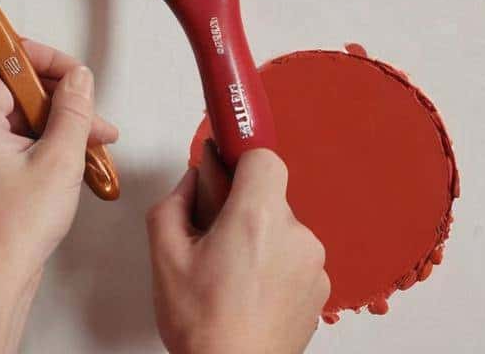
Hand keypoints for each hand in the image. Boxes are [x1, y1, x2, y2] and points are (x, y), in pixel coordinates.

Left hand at [0, 40, 118, 353]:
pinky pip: (2, 159)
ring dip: (51, 137)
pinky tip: (62, 176)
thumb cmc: (12, 232)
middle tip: (92, 124)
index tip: (72, 74)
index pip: (7, 70)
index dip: (44, 67)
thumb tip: (77, 80)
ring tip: (86, 157)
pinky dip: (33, 159)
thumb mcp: (59, 160)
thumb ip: (72, 111)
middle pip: (12, 104)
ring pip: (10, 134)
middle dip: (58, 111)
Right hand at [147, 146, 329, 353]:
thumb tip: (193, 181)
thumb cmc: (203, 327)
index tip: (226, 161)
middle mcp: (295, 235)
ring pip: (282, 229)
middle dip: (241, 208)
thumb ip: (176, 202)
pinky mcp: (320, 288)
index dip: (240, 158)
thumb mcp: (165, 256)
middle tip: (213, 240)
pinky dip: (275, 266)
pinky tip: (249, 293)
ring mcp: (313, 263)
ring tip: (230, 277)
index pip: (263, 157)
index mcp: (257, 218)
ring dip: (259, 240)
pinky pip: (295, 258)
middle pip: (269, 196)